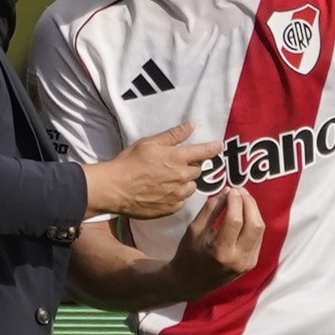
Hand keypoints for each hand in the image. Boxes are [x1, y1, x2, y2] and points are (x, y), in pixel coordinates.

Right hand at [85, 122, 220, 219]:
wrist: (115, 188)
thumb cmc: (129, 162)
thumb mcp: (149, 142)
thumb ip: (173, 135)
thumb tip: (190, 125)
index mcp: (177, 158)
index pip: (204, 152)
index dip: (213, 148)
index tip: (218, 146)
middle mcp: (181, 177)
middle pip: (198, 170)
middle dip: (192, 166)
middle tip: (177, 163)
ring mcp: (177, 194)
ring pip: (191, 187)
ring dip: (185, 182)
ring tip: (170, 179)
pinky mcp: (171, 208)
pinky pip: (181, 201)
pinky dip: (177, 196)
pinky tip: (163, 192)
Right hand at [166, 187, 263, 298]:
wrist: (190, 283)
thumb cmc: (188, 254)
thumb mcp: (194, 229)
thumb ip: (211, 209)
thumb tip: (227, 192)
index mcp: (220, 251)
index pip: (235, 220)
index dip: (236, 201)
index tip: (232, 189)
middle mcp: (238, 259)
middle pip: (254, 225)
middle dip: (249, 203)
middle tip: (240, 191)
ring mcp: (247, 263)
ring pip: (260, 230)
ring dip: (254, 211)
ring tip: (243, 198)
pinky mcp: (251, 263)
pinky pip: (258, 238)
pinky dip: (253, 222)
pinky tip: (245, 213)